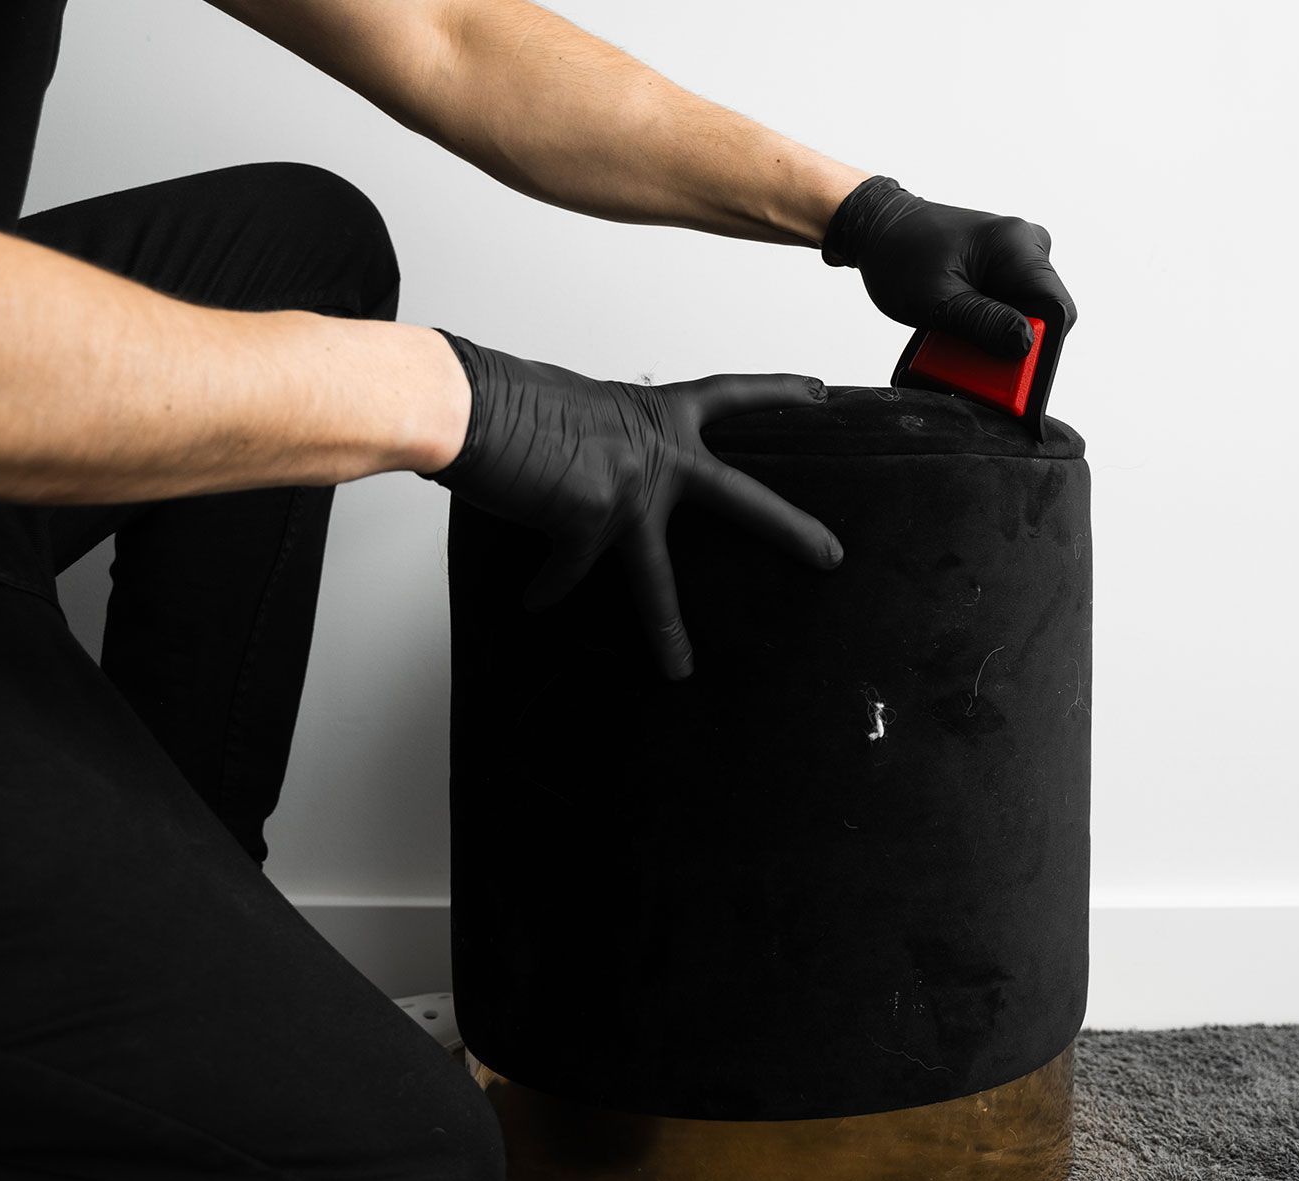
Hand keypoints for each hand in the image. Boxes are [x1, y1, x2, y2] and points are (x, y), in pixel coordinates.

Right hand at [427, 332, 842, 679]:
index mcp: (655, 414)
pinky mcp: (591, 523)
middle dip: (788, 529)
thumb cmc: (511, 400)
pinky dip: (548, 588)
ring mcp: (631, 489)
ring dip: (667, 629)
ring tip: (679, 669)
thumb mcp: (584, 407)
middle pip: (740, 496)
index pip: (729, 395)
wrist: (469, 404)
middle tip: (830, 556)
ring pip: (656, 577)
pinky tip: (535, 598)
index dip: (775, 392)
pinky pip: (569, 572)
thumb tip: (608, 479)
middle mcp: (657, 452)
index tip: (818, 394)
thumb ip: (614, 441)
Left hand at [821, 175, 1074, 357]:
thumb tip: (1025, 345)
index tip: (1008, 371)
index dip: (1038, 346)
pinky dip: (986, 325)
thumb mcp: (935, 300)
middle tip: (967, 355)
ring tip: (952, 336)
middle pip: (1042, 316)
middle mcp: (1027, 247)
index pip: (1056, 309)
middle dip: (1009, 344)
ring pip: (1025, 316)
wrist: (878, 229)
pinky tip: (957, 328)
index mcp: (1017, 245)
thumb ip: (982, 323)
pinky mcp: (1005, 270)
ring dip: (993, 336)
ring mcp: (1018, 258)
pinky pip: (1009, 308)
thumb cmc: (899, 254)